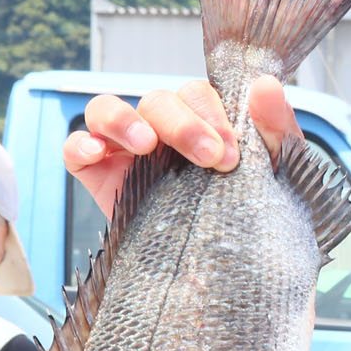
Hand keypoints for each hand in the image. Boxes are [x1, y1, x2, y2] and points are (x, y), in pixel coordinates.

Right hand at [63, 75, 296, 219]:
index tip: (232, 155)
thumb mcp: (276, 169)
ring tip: (146, 145)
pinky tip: (97, 155)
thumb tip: (265, 85)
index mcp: (201, 117)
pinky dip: (81, 144)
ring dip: (124, 120)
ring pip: (107, 109)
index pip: (197, 93)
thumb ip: (275, 125)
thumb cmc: (254, 207)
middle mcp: (161, 126)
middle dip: (182, 125)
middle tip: (209, 159)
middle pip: (157, 100)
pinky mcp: (98, 175)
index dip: (212, 115)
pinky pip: (75, 147)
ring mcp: (125, 148)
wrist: (232, 265)